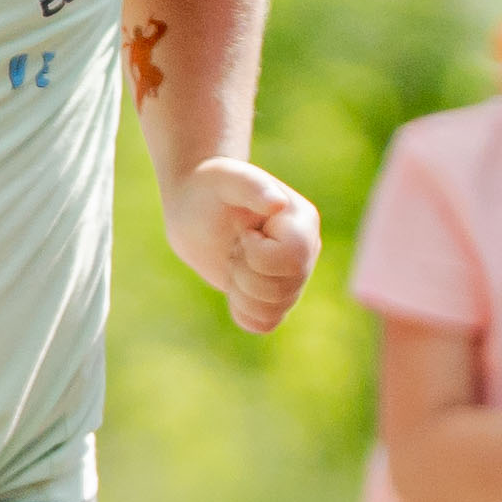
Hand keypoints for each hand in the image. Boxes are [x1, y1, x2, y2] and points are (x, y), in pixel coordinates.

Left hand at [167, 153, 318, 332]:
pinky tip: (234, 284)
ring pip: (274, 311)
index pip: (291, 258)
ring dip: (241, 291)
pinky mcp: (273, 297)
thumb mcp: (225, 177)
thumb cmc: (211, 186)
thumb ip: (251, 186)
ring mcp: (292, 277)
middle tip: (235, 249)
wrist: (195, 208)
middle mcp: (307, 252)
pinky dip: (242, 310)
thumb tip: (277, 204)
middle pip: (283, 290)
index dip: (257, 254)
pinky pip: (265, 324)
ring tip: (235, 262)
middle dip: (244, 273)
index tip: (243, 234)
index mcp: (303, 221)